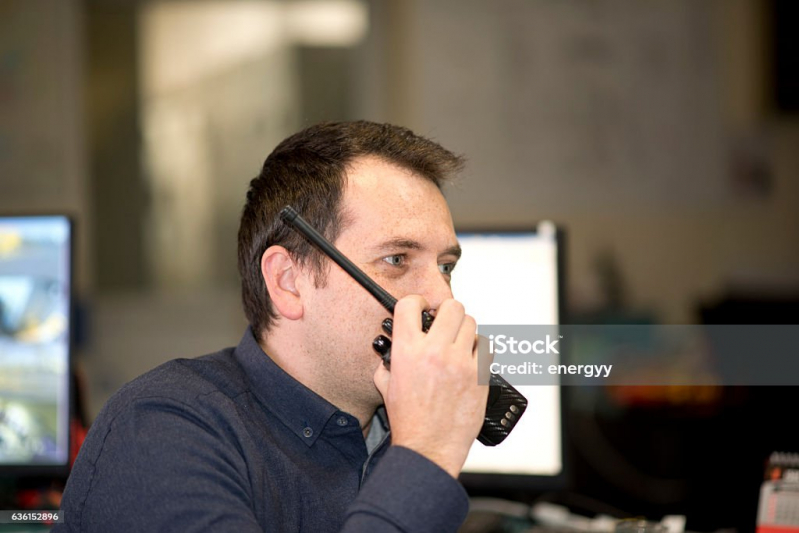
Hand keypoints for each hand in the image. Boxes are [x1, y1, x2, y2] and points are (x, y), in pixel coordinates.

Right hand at [373, 295, 487, 477]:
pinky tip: (470, 360)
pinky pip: (487, 347)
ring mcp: (461, 363)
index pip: (410, 304)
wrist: (428, 447)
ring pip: (472, 324)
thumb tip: (394, 348)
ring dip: (464, 330)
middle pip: (451, 306)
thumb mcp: (386, 385)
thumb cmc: (409, 421)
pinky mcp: (480, 376)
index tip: (420, 307)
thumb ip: (389, 361)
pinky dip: (479, 350)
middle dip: (447, 312)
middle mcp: (435, 352)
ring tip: (458, 343)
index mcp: (408, 351)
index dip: (416, 302)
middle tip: (444, 323)